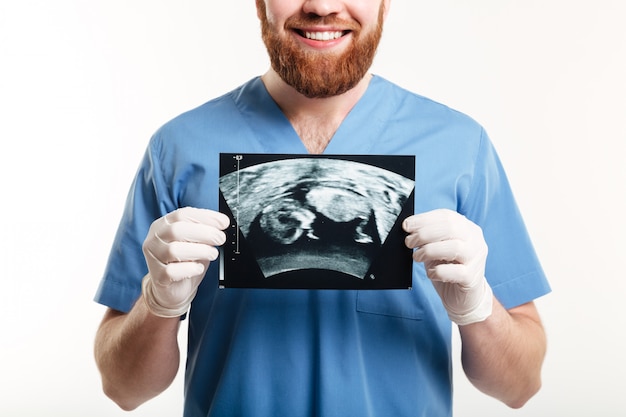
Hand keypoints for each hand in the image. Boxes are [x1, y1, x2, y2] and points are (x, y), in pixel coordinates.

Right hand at [141, 207, 229, 317]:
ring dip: (200, 251)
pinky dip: (190, 268)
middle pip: (176, 230)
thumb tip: (221, 222)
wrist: (173, 289)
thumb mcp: (195, 241)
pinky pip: (173, 271)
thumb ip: (204, 230)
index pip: (182, 214)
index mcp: (163, 225)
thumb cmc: (185, 262)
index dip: (205, 217)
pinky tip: (198, 268)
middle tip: (220, 239)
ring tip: (212, 254)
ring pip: (174, 250)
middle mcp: (155, 239)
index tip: (223, 222)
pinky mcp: (158, 277)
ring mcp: (154, 258)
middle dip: (204, 233)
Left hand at [403, 209, 492, 324]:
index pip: (447, 216)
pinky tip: (431, 273)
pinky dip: (438, 271)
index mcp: (467, 228)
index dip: (424, 219)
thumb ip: (429, 237)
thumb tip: (409, 228)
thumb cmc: (448, 268)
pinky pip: (454, 272)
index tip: (407, 225)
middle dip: (424, 234)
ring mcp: (476, 259)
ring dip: (429, 251)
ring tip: (417, 257)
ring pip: (454, 247)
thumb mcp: (438, 248)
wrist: (465, 297)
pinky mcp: (472, 278)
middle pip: (451, 228)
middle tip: (409, 242)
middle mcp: (475, 241)